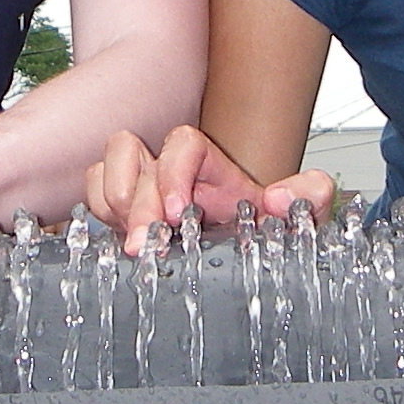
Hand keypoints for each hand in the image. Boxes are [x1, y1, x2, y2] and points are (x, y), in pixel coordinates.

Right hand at [86, 126, 332, 255]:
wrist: (250, 261)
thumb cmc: (268, 232)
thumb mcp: (300, 216)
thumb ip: (311, 196)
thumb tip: (279, 197)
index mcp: (209, 166)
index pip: (182, 142)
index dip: (174, 171)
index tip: (178, 213)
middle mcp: (170, 171)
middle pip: (132, 157)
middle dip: (135, 204)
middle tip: (145, 245)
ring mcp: (142, 189)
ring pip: (103, 172)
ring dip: (113, 207)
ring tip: (134, 244)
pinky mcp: (122, 214)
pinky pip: (92, 198)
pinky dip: (99, 218)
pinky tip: (122, 246)